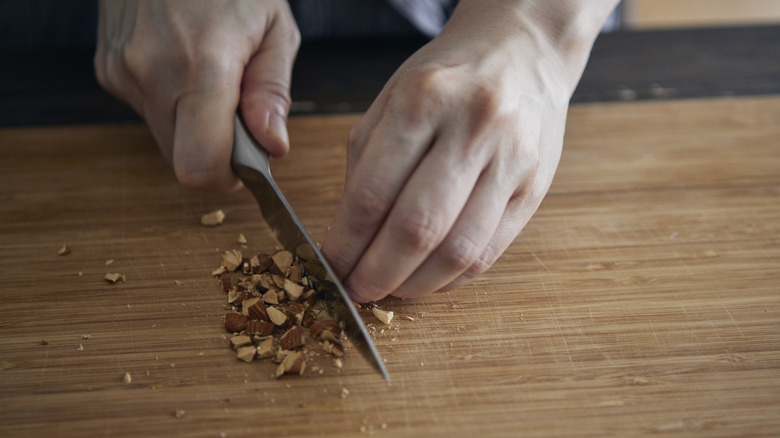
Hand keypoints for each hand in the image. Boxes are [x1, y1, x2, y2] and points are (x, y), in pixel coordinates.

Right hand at [94, 0, 299, 191]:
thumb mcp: (275, 28)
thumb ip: (272, 93)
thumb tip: (272, 147)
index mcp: (203, 67)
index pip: (200, 167)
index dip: (227, 178)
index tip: (248, 165)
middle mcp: (153, 74)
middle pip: (181, 161)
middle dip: (214, 152)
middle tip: (237, 116)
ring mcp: (123, 72)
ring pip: (163, 139)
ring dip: (193, 127)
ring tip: (211, 79)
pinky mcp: (108, 69)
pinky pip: (146, 111)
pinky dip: (171, 104)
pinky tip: (184, 65)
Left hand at [321, 0, 616, 301]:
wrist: (523, 51)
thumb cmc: (447, 78)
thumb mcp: (391, 100)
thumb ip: (366, 165)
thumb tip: (347, 237)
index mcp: (423, 101)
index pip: (371, 193)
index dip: (345, 244)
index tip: (330, 266)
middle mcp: (472, 127)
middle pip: (416, 229)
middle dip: (377, 274)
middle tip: (357, 289)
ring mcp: (511, 159)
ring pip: (458, 251)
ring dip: (416, 285)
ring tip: (392, 289)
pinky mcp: (536, 187)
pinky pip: (490, 251)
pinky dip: (453, 278)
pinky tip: (429, 279)